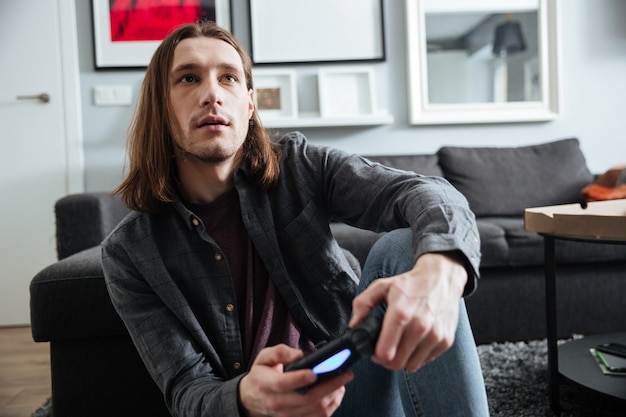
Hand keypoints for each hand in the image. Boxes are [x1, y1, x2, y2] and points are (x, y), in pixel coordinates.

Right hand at [239, 344, 353, 416]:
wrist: (252, 398)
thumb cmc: (261, 375)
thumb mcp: (263, 357)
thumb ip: (280, 352)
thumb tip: (298, 354)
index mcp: (267, 384)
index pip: (284, 384)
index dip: (300, 378)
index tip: (315, 371)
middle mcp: (276, 403)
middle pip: (306, 398)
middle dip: (330, 386)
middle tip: (345, 374)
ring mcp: (287, 415)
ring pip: (315, 410)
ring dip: (333, 395)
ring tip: (343, 381)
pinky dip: (332, 405)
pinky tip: (337, 393)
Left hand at [349, 252, 466, 371]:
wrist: (441, 278)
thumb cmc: (410, 284)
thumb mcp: (381, 287)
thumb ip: (362, 304)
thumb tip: (354, 325)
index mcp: (401, 313)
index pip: (385, 352)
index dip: (375, 355)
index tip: (374, 349)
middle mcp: (420, 326)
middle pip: (397, 363)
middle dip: (386, 360)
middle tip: (384, 349)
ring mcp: (435, 335)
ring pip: (411, 365)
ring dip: (402, 359)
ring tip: (399, 345)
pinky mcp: (446, 340)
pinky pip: (425, 360)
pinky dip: (417, 355)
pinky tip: (414, 342)